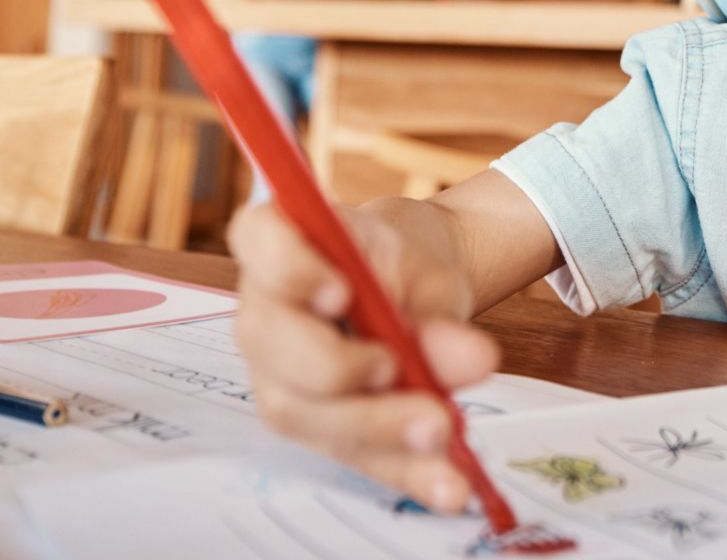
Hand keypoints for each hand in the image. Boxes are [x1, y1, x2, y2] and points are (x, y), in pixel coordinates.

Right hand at [227, 200, 497, 512]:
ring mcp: (276, 374)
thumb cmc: (400, 270)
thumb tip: (468, 358)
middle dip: (338, 368)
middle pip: (273, 341)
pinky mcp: (312, 425)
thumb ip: (438, 311)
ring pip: (301, 409)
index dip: (290, 269)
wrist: (406, 292)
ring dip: (376, 426)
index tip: (340, 292)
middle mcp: (263, 310)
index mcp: (278, 243)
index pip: (258, 239)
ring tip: (442, 432)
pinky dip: (405, 472)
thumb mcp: (427, 276)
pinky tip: (448, 486)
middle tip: (400, 369)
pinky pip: (350, 453)